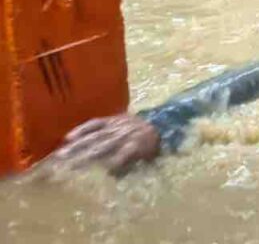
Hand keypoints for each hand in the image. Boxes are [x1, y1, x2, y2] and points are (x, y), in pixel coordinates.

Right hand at [40, 114, 160, 175]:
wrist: (160, 122)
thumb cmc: (151, 147)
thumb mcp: (147, 160)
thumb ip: (130, 168)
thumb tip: (110, 176)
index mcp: (135, 147)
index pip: (120, 157)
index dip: (109, 166)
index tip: (92, 177)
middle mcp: (123, 136)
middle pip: (100, 148)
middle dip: (82, 158)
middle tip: (63, 168)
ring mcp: (116, 126)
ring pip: (95, 136)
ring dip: (77, 146)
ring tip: (61, 155)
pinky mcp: (112, 119)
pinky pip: (95, 123)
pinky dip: (82, 129)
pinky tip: (68, 137)